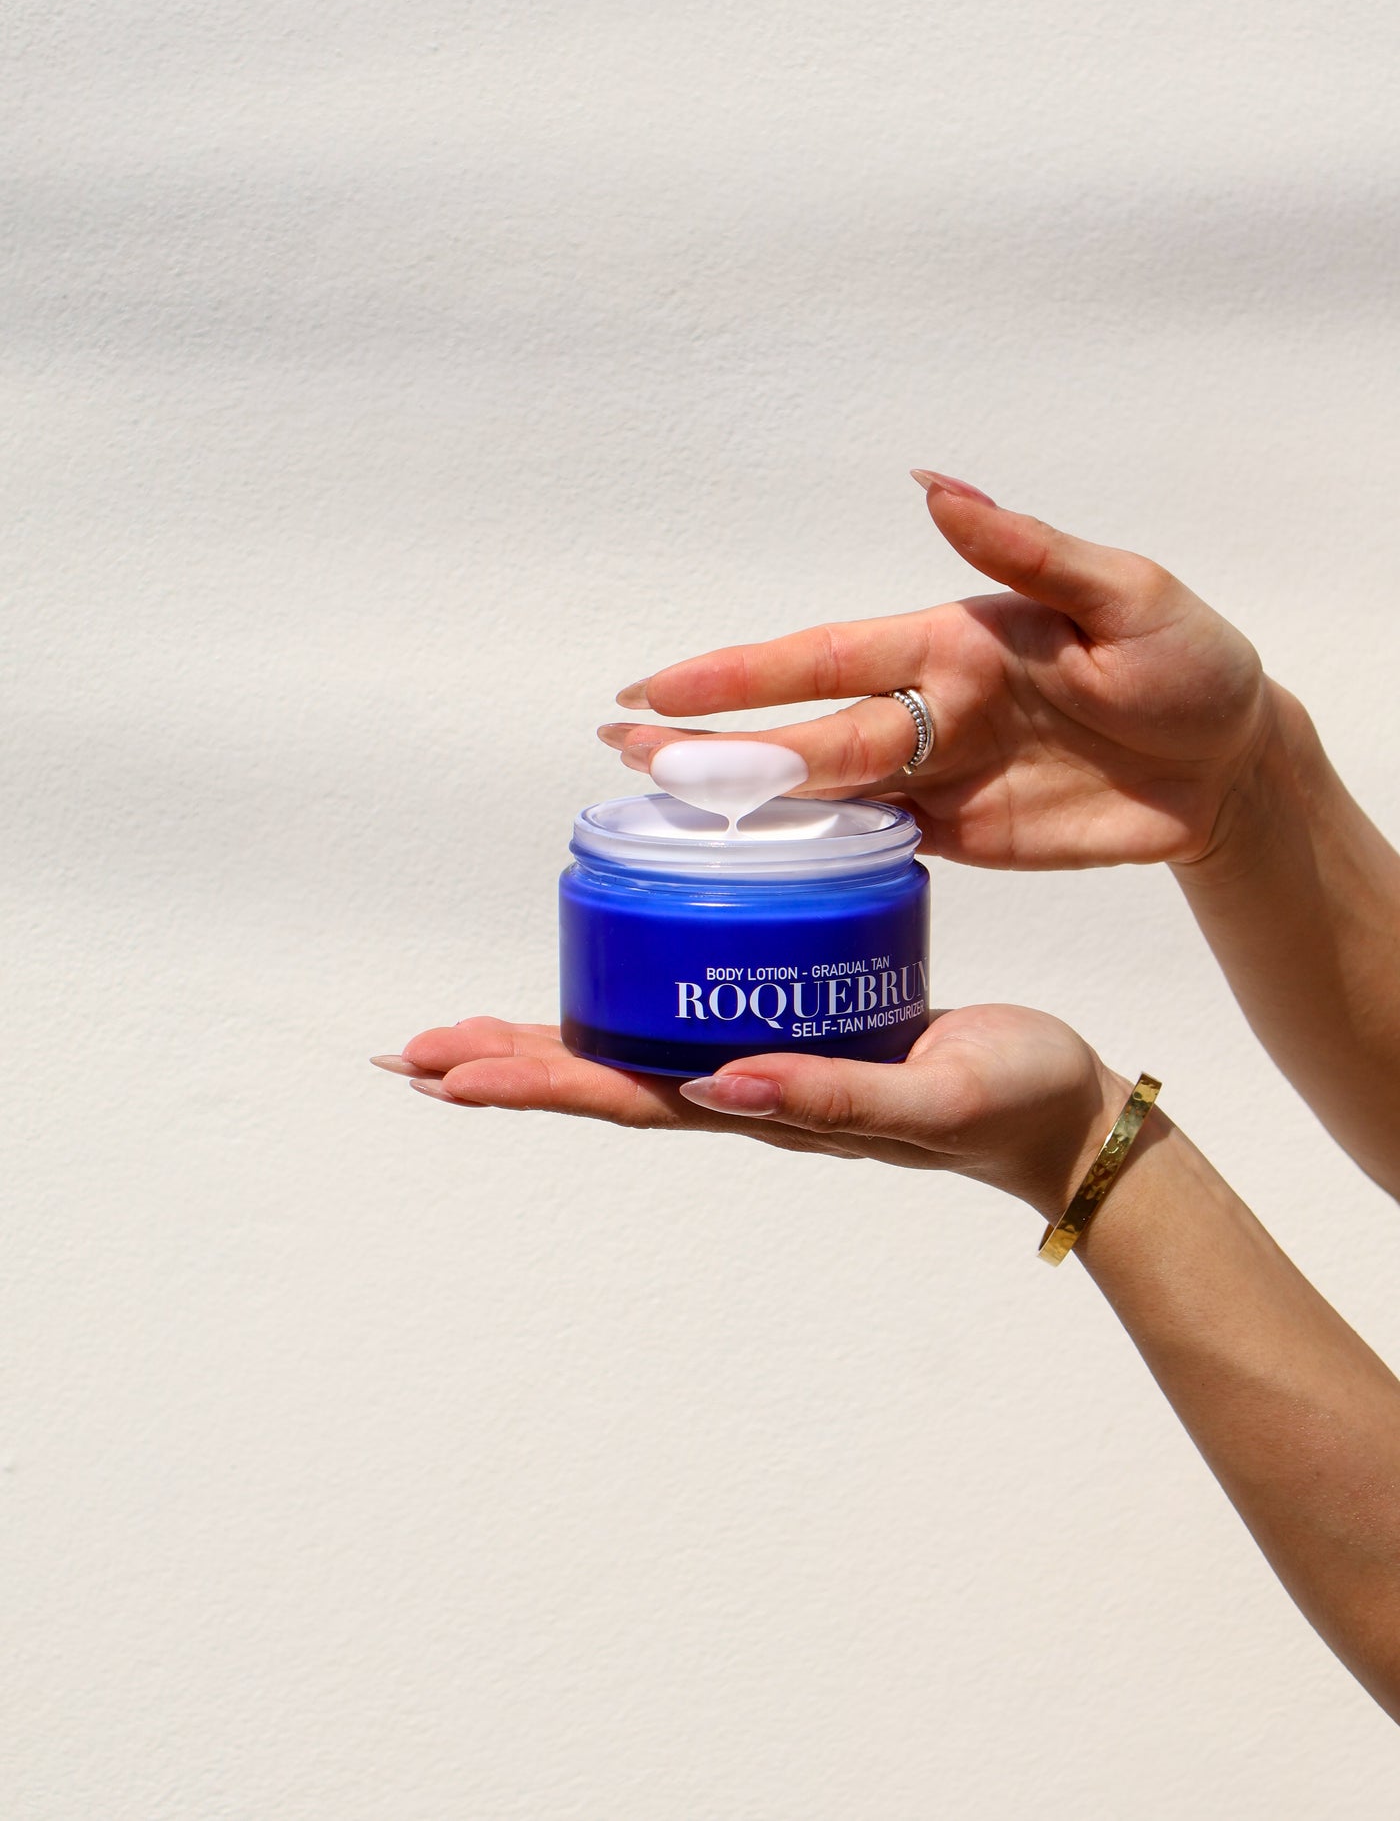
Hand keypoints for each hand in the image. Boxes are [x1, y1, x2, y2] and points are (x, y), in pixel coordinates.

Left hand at [372, 1004, 1129, 1219]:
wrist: (1064, 1114)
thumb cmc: (1006, 1102)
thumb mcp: (927, 1095)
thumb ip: (832, 1094)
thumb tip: (721, 1084)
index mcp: (764, 1109)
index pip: (623, 1096)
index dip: (533, 1082)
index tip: (448, 1070)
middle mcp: (745, 1093)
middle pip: (604, 1078)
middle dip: (508, 1065)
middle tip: (412, 1052)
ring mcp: (766, 1066)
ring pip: (633, 1053)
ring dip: (547, 1046)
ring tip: (467, 1037)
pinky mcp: (798, 1028)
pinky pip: (689, 1017)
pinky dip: (625, 1005)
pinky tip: (601, 988)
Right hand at [599, 473, 1274, 869]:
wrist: (1236, 765)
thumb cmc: (1189, 661)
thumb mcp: (1124, 594)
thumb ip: (1024, 550)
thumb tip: (933, 487)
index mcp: (949, 642)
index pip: (823, 659)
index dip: (738, 676)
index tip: (656, 689)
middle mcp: (929, 708)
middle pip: (802, 734)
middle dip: (713, 748)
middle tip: (623, 757)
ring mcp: (940, 776)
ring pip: (823, 793)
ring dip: (745, 804)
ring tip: (659, 810)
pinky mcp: (963, 838)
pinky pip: (872, 848)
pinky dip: (812, 858)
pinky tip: (752, 867)